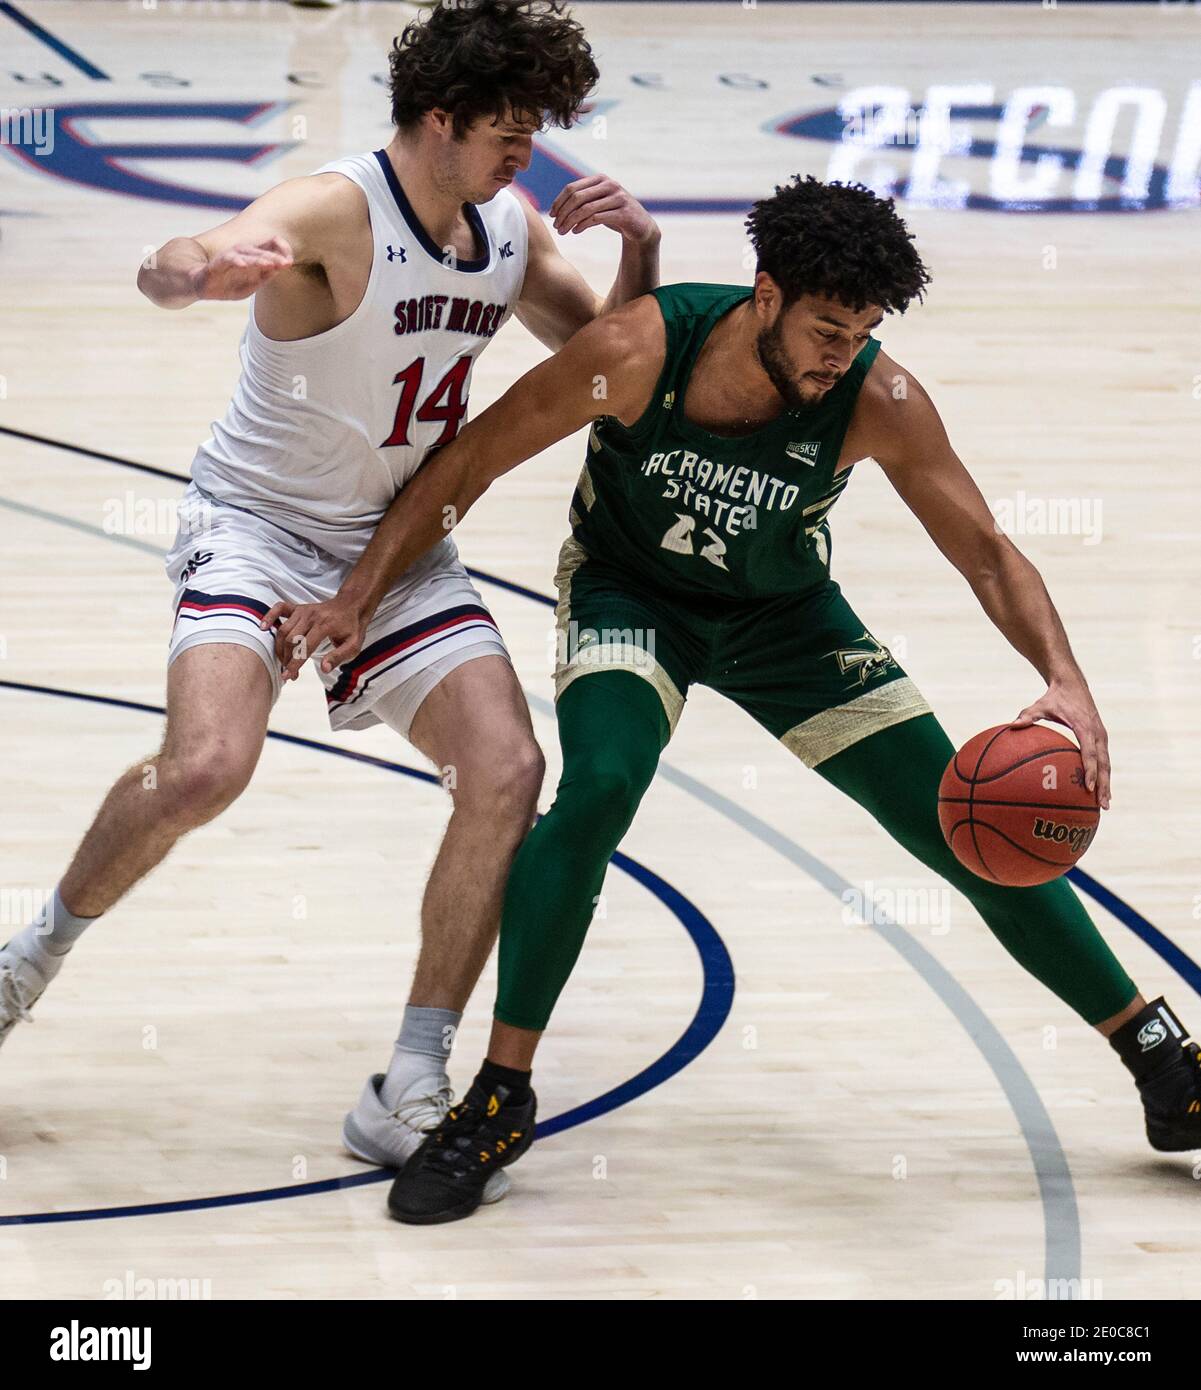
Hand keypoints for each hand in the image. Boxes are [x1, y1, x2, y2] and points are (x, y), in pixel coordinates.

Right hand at [192, 236, 293, 300]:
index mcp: (253, 257)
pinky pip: (228, 260)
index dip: (281, 252)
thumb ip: (264, 277)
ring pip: (248, 255)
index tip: (291, 262)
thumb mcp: (251, 285)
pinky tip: (242, 264)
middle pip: (262, 252)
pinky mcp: (218, 262)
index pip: (270, 248)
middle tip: (287, 263)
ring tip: (270, 264)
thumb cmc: (228, 285)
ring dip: (259, 259)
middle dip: (275, 258)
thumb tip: (279, 270)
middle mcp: (244, 253)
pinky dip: (235, 261)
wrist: (202, 286)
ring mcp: (231, 256)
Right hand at [260, 593, 367, 681]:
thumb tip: (324, 668)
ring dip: (280, 648)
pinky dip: (269, 616)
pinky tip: (263, 627)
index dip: (295, 664)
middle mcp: (311, 616)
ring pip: (283, 629)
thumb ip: (339, 657)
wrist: (351, 605)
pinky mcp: (298, 607)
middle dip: (287, 659)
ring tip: (284, 662)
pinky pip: (279, 608)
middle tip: (290, 674)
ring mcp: (303, 610)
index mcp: (325, 626)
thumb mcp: (354, 645)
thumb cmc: (352, 628)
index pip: (305, 647)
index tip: (288, 677)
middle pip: (290, 639)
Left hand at [548, 175, 658, 243]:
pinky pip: (597, 218)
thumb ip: (583, 200)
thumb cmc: (614, 214)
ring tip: (563, 232)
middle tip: (556, 226)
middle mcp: (610, 185)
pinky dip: (583, 225)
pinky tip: (576, 231)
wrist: (640, 226)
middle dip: (563, 212)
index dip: (559, 201)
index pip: (572, 188)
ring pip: (585, 209)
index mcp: (600, 179)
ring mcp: (618, 198)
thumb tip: (556, 208)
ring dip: (570, 221)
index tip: (552, 215)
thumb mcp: (598, 203)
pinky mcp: (623, 213)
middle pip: (577, 197)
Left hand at [1010, 680, 1110, 808]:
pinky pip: (1103, 759)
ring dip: (1106, 783)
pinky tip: (1098, 790)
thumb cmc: (1055, 697)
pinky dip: (1102, 774)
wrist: (1073, 684)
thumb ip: (1027, 715)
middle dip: (1104, 785)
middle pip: (1104, 764)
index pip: (1090, 753)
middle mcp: (1098, 733)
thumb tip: (1012, 725)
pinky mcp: (1100, 738)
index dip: (1090, 771)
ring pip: (1106, 763)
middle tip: (1102, 805)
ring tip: (1104, 804)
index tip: (1088, 787)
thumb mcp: (1040, 705)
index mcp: (1085, 727)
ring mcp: (1101, 736)